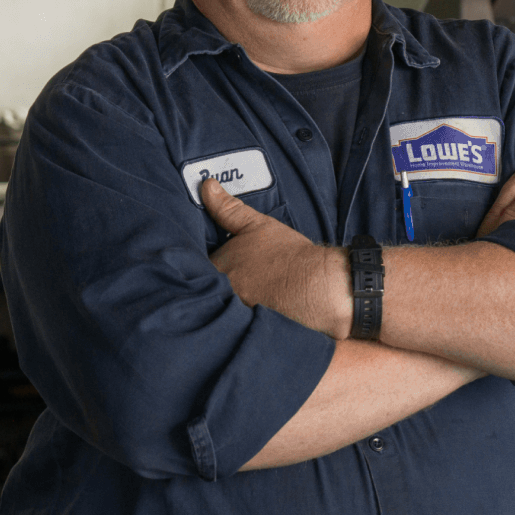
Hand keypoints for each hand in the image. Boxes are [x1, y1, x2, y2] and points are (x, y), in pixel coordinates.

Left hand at [201, 178, 348, 338]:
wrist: (319, 286)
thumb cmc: (288, 255)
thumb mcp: (257, 225)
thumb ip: (227, 208)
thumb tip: (207, 185)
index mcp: (216, 268)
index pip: (196, 267)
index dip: (207, 265)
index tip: (219, 263)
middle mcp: (219, 294)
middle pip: (207, 289)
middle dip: (214, 285)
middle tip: (240, 279)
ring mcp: (234, 313)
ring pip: (222, 306)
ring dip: (228, 302)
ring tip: (250, 295)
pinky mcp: (249, 329)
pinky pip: (238, 324)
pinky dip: (242, 318)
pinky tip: (257, 310)